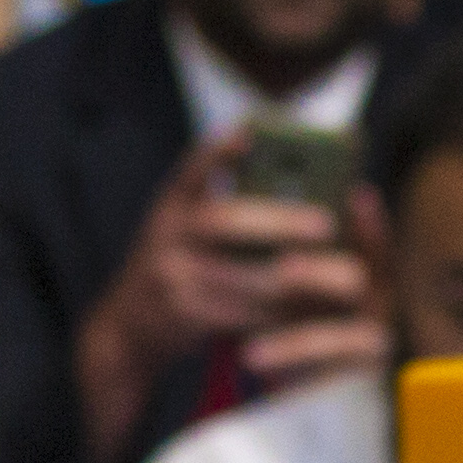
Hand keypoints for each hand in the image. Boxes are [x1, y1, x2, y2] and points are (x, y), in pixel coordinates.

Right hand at [85, 134, 370, 422]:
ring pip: (240, 274)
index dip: (217, 151)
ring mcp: (169, 276)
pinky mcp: (181, 316)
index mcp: (169, 207)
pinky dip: (278, 311)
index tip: (249, 133)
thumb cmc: (176, 269)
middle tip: (327, 224)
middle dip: (279, 220)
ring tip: (336, 275)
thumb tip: (291, 187)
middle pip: (223, 220)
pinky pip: (239, 313)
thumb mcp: (180, 229)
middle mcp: (165, 236)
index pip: (190, 170)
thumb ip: (216, 205)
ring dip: (293, 276)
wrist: (126, 329)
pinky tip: (309, 307)